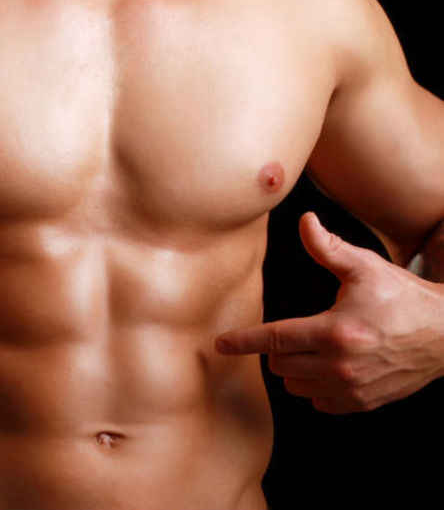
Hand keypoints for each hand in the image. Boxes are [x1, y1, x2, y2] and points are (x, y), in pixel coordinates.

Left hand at [215, 213, 443, 413]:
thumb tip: (304, 221)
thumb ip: (328, 248)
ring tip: (314, 348)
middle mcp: (340, 365)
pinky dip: (315, 387)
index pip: (274, 338)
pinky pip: (318, 402)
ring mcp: (352, 389)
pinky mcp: (363, 403)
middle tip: (298, 331)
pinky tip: (329, 367)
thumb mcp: (366, 267)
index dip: (243, 341)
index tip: (220, 343)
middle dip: (278, 348)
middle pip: (280, 364)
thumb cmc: (404, 297)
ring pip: (295, 385)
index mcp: (335, 331)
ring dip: (294, 368)